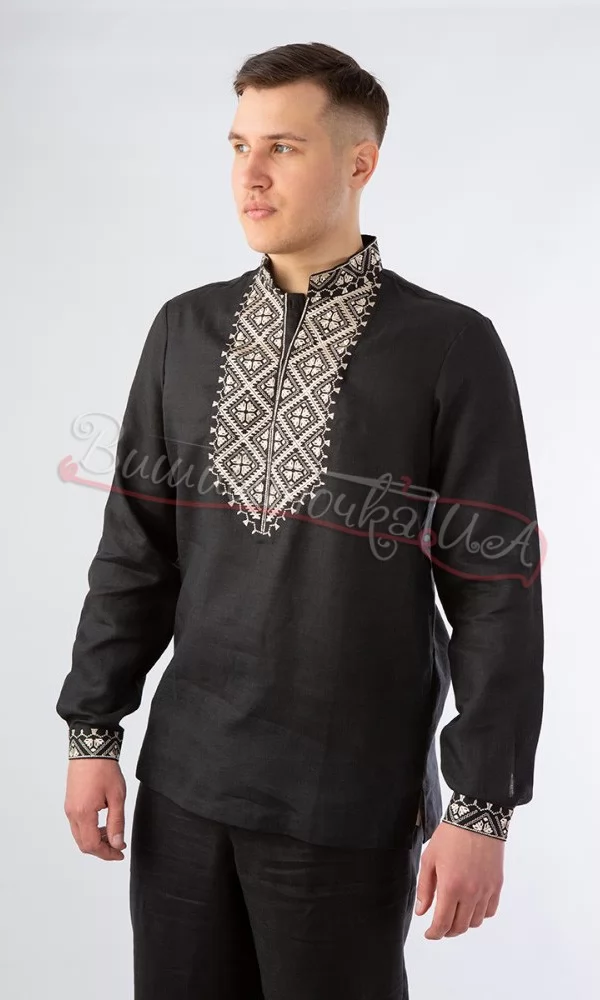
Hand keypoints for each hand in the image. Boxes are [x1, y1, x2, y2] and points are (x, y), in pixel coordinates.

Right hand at [64, 758, 127, 860]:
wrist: (91, 748)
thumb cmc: (105, 769)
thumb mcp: (117, 797)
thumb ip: (117, 822)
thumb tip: (117, 843)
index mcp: (83, 813)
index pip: (92, 845)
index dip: (107, 854)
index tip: (120, 854)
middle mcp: (72, 813)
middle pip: (84, 844)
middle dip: (101, 849)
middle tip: (118, 847)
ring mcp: (69, 808)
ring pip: (80, 835)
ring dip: (95, 840)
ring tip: (113, 834)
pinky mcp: (70, 803)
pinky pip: (77, 825)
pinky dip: (90, 830)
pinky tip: (103, 824)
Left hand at [414, 820, 503, 937]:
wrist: (477, 818)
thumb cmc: (450, 836)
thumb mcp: (429, 859)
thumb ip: (425, 888)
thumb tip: (422, 911)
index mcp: (450, 887)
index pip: (442, 923)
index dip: (434, 934)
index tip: (429, 934)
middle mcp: (470, 893)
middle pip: (459, 927)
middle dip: (447, 931)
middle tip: (440, 926)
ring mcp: (486, 891)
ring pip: (475, 922)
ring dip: (463, 924)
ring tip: (455, 915)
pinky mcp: (497, 885)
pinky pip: (489, 911)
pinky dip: (479, 915)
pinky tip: (471, 907)